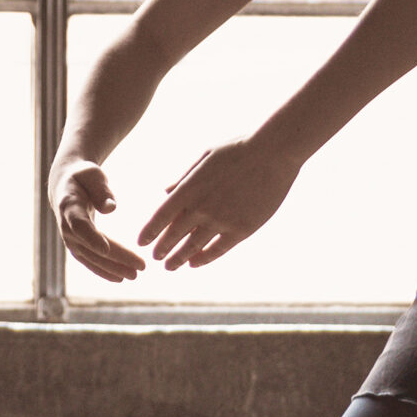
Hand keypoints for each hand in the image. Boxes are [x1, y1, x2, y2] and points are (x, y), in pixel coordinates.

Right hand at [52, 159, 144, 282]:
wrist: (65, 186)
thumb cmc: (83, 177)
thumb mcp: (92, 175)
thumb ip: (101, 190)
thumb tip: (111, 208)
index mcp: (69, 207)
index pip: (79, 225)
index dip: (91, 238)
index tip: (106, 249)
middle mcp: (67, 227)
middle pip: (91, 247)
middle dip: (115, 259)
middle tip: (139, 267)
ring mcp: (70, 240)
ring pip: (91, 259)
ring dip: (112, 269)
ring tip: (134, 275)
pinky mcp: (77, 246)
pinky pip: (90, 262)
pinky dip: (104, 271)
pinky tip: (120, 278)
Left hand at [138, 128, 303, 269]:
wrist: (274, 151)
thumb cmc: (238, 149)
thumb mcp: (205, 156)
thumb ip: (184, 178)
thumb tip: (166, 192)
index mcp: (189, 187)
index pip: (161, 216)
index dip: (149, 231)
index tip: (141, 242)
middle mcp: (202, 207)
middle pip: (174, 235)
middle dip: (162, 249)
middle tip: (154, 258)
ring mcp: (222, 220)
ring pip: (193, 247)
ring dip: (179, 259)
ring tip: (170, 267)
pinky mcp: (242, 229)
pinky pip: (217, 250)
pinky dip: (203, 259)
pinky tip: (194, 264)